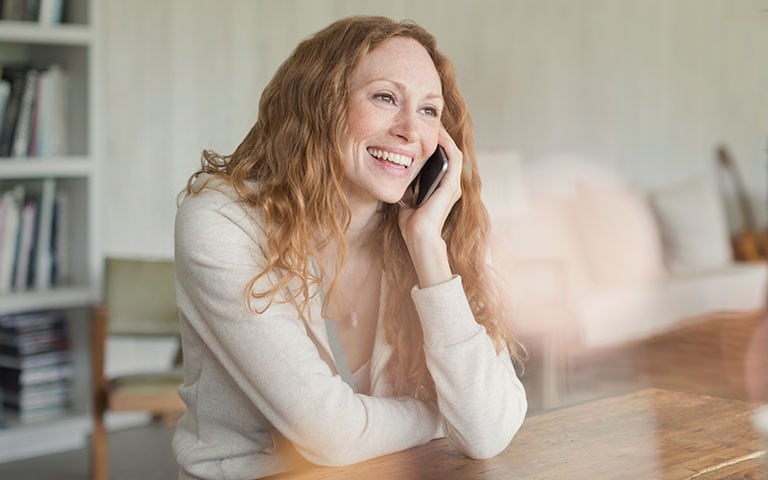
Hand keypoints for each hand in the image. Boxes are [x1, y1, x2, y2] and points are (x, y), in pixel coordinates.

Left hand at [398, 127, 461, 286]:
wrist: (418, 238)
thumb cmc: (411, 224)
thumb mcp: (407, 198)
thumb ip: (408, 186)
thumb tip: (396, 171)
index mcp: (442, 187)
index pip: (442, 160)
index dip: (434, 144)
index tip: (422, 131)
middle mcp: (451, 185)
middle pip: (450, 152)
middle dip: (440, 136)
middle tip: (429, 122)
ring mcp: (453, 185)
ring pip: (454, 152)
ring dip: (445, 136)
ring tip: (434, 123)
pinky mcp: (452, 186)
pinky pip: (454, 158)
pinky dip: (447, 144)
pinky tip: (437, 134)